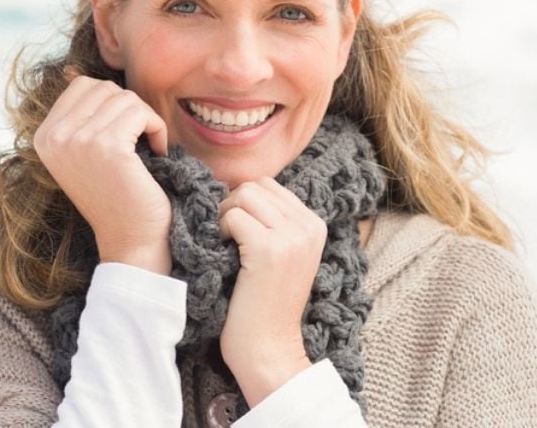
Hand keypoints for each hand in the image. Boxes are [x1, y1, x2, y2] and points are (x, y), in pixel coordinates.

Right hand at [34, 74, 172, 273]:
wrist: (132, 240)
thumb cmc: (118, 194)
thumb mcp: (86, 151)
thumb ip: (81, 115)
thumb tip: (72, 69)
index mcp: (44, 136)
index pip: (82, 85)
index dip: (112, 103)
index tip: (123, 136)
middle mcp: (54, 137)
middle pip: (105, 88)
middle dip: (130, 110)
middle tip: (140, 143)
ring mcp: (78, 141)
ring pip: (125, 98)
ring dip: (146, 121)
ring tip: (148, 150)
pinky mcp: (107, 147)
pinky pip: (141, 112)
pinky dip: (157, 129)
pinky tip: (158, 153)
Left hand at [217, 178, 326, 406]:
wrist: (269, 349)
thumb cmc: (267, 305)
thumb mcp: (284, 257)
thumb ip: (274, 224)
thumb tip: (240, 190)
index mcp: (315, 225)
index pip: (270, 186)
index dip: (244, 203)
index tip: (236, 231)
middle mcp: (309, 226)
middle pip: (256, 185)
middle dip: (233, 205)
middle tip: (226, 238)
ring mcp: (291, 237)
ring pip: (244, 195)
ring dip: (226, 216)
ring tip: (226, 245)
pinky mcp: (268, 249)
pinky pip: (233, 217)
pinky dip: (221, 230)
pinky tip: (224, 254)